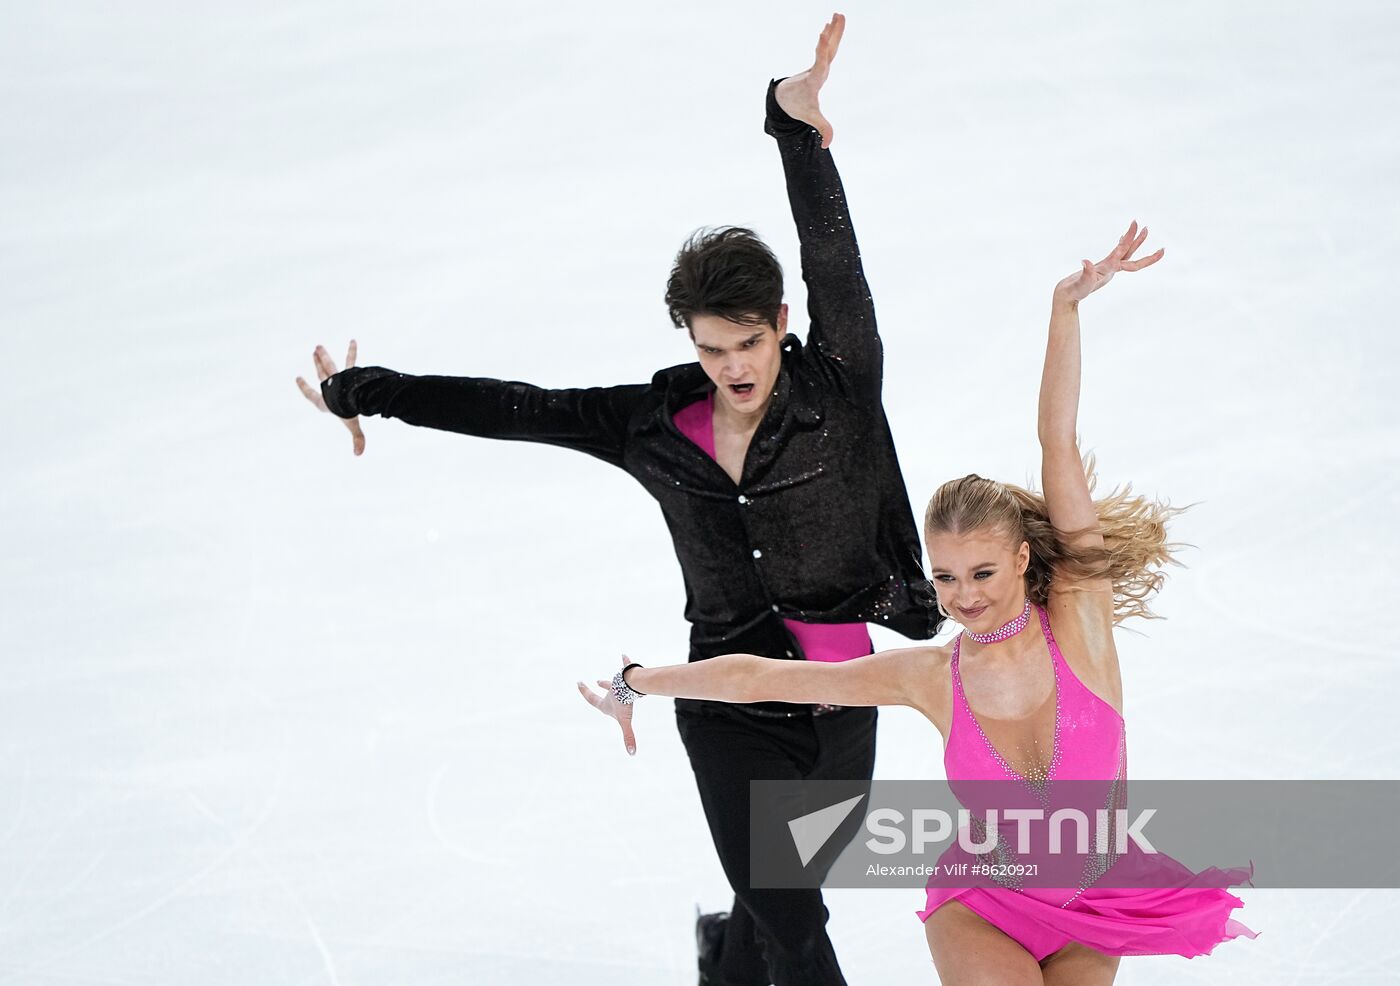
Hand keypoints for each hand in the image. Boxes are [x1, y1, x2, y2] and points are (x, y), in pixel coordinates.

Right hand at [296, 341, 366, 455]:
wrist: (349, 398)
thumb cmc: (347, 412)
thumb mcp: (351, 425)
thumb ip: (357, 439)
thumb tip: (359, 455)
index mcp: (325, 401)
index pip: (311, 394)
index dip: (304, 387)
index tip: (298, 378)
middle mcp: (329, 388)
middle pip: (321, 375)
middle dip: (317, 365)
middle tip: (314, 353)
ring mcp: (337, 378)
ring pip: (329, 365)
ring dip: (323, 356)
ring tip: (318, 346)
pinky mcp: (347, 372)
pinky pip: (350, 360)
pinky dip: (352, 351)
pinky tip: (354, 341)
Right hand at [577, 656, 638, 755]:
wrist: (629, 687)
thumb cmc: (624, 704)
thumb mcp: (625, 722)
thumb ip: (629, 737)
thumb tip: (632, 754)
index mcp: (606, 703)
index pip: (593, 699)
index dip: (585, 692)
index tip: (579, 682)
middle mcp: (611, 692)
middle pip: (604, 688)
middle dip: (600, 685)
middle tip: (595, 681)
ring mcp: (618, 682)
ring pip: (616, 679)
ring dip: (615, 678)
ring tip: (617, 673)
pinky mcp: (626, 674)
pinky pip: (626, 666)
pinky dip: (625, 661)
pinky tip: (625, 655)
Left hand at [774, 12, 845, 148]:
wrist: (785, 98)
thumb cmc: (799, 106)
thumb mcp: (810, 118)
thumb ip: (823, 129)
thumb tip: (827, 146)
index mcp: (814, 80)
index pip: (819, 62)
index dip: (821, 49)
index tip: (822, 35)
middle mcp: (816, 69)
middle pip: (826, 49)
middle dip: (831, 34)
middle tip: (835, 17)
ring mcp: (818, 65)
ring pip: (828, 45)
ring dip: (834, 30)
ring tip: (838, 14)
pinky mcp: (820, 63)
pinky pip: (827, 47)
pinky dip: (831, 36)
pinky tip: (832, 24)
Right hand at [1054, 221, 1163, 304]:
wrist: (1067, 298)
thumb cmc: (1072, 292)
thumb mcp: (1079, 284)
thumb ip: (1085, 274)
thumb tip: (1086, 262)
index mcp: (1107, 270)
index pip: (1122, 252)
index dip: (1130, 239)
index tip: (1135, 225)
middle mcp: (1110, 269)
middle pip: (1130, 254)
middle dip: (1139, 242)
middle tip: (1146, 228)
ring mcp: (1107, 269)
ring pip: (1125, 254)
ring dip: (1134, 243)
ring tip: (1143, 230)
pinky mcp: (1102, 269)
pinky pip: (1117, 255)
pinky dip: (1121, 246)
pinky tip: (1121, 239)